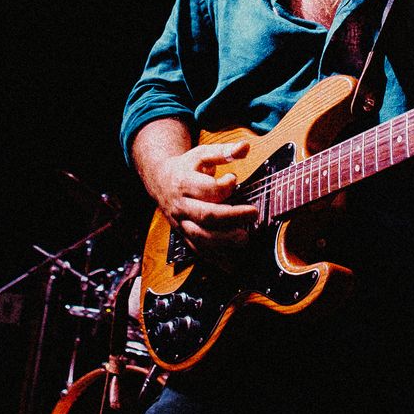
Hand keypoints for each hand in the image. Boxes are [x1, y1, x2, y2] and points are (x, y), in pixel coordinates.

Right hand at [146, 139, 256, 266]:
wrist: (160, 182)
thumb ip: (224, 151)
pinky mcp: (184, 235)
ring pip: (200, 237)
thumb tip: (245, 147)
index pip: (206, 189)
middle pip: (205, 216)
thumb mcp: (202, 154)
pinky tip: (232, 266)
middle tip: (253, 214)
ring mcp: (181, 223)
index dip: (224, 186)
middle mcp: (181, 206)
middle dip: (231, 217)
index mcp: (184, 183)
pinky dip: (215, 260)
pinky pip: (198, 251)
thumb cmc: (187, 167)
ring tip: (244, 239)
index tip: (234, 180)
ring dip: (224, 242)